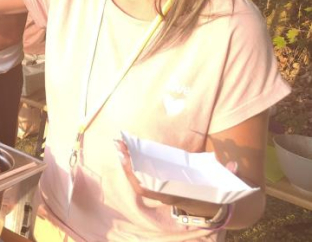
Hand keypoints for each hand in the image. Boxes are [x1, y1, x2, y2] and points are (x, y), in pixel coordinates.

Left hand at [115, 139, 231, 215]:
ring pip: (137, 179)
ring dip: (127, 163)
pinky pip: (141, 177)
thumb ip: (226, 175)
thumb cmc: (212, 194)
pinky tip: (128, 153)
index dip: (137, 177)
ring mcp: (159, 191)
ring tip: (119, 144)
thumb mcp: (220, 186)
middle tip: (118, 145)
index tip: (129, 163)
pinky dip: (133, 166)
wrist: (211, 207)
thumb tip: (233, 165)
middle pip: (138, 182)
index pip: (150, 190)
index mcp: (174, 196)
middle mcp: (163, 195)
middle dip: (127, 165)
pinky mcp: (158, 186)